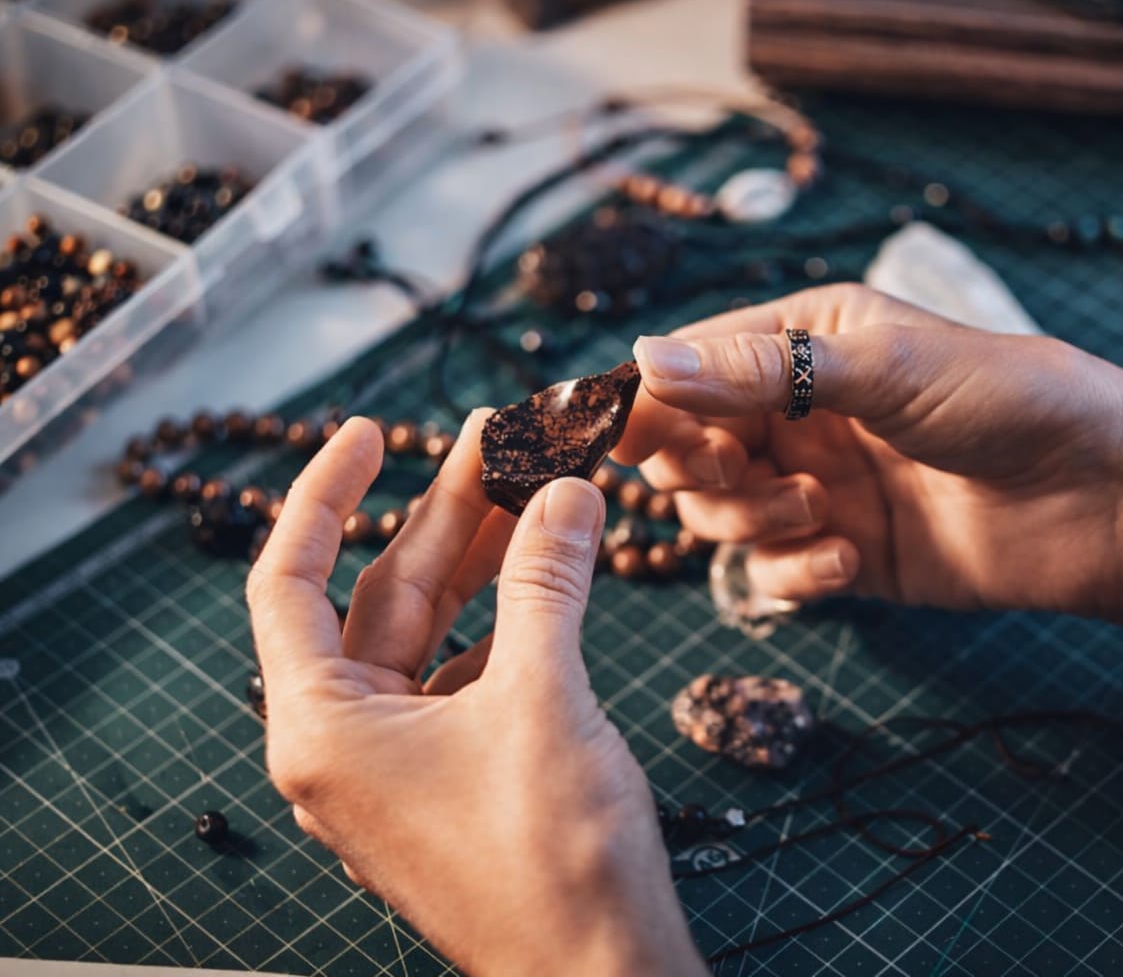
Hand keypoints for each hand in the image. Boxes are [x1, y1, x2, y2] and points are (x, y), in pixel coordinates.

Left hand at [246, 415, 704, 976]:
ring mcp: (401, 766)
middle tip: (499, 437)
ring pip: (433, 633)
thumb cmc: (551, 858)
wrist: (600, 973)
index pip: (290, 582)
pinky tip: (554, 575)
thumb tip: (564, 489)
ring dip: (485, 561)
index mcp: (324, 728)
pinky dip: (511, 620)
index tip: (369, 431)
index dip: (325, 494)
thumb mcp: (543, 696)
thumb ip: (545, 582)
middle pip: (381, 597)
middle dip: (443, 514)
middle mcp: (346, 744)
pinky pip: (470, 674)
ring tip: (538, 487)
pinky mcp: (454, 779)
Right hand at [615, 284, 1122, 616]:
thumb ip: (761, 370)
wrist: (1101, 496)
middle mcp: (802, 411)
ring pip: (720, 515)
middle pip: (690, 447)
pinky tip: (850, 560)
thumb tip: (642, 359)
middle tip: (737, 470)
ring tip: (820, 510)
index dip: (649, 402)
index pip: (690, 366)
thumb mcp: (880, 367)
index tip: (623, 436)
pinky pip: (773, 571)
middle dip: (700, 466)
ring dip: (752, 519)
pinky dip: (795, 571)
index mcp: (805, 339)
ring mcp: (820, 484)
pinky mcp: (845, 553)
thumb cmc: (1004, 400)